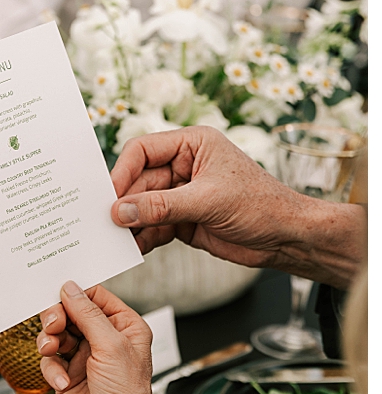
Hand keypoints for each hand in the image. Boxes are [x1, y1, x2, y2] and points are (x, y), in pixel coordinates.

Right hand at [36, 281, 158, 393]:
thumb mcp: (111, 345)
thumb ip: (88, 314)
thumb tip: (70, 290)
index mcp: (124, 327)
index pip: (95, 297)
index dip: (74, 296)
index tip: (58, 297)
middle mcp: (104, 340)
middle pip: (69, 314)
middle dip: (56, 320)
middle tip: (53, 327)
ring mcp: (84, 357)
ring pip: (54, 336)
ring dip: (49, 344)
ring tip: (52, 352)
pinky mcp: (67, 375)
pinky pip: (48, 361)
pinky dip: (51, 370)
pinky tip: (63, 382)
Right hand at [109, 126, 361, 284]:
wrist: (287, 238)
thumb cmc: (263, 205)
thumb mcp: (208, 201)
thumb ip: (161, 206)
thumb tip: (121, 211)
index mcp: (193, 145)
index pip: (142, 150)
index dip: (122, 171)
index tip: (109, 195)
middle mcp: (184, 166)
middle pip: (137, 181)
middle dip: (124, 203)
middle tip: (105, 223)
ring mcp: (181, 194)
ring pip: (141, 206)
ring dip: (130, 224)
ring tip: (116, 240)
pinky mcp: (181, 219)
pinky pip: (151, 226)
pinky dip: (141, 238)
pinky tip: (133, 249)